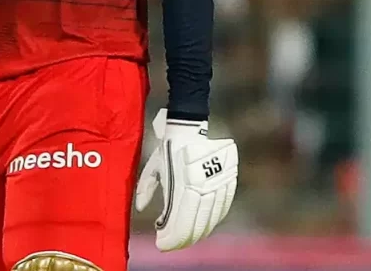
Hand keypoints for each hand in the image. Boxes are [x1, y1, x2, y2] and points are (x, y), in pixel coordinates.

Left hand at [135, 109, 237, 251]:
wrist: (189, 127)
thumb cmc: (167, 148)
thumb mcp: (153, 166)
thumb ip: (146, 188)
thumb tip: (141, 209)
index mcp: (183, 182)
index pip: (181, 221)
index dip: (171, 238)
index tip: (161, 243)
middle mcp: (203, 186)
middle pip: (197, 224)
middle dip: (183, 239)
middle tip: (171, 243)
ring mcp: (218, 185)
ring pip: (211, 220)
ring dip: (198, 233)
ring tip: (185, 238)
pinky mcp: (229, 182)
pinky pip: (222, 210)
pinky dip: (212, 221)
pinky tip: (202, 226)